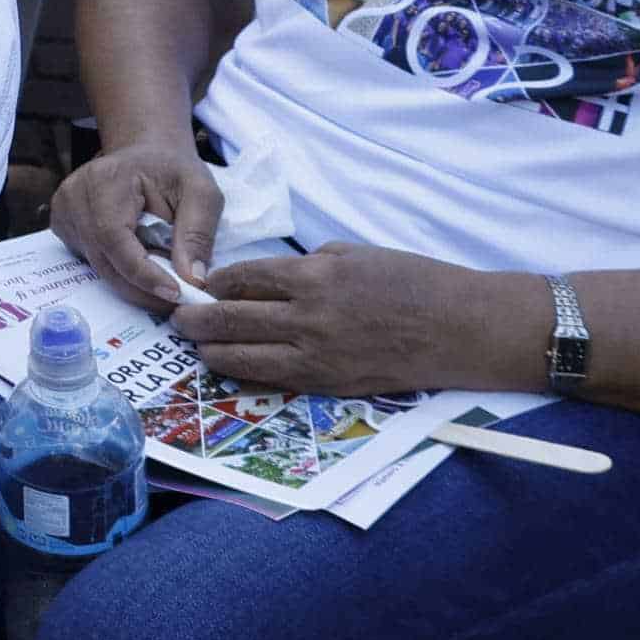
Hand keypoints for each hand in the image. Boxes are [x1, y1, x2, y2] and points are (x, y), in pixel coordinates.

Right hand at [49, 136, 217, 310]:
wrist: (146, 156)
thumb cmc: (173, 172)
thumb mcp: (201, 192)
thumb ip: (198, 232)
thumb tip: (193, 279)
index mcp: (105, 178)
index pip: (114, 236)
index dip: (142, 271)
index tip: (175, 293)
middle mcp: (74, 196)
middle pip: (103, 259)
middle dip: (142, 288)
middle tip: (176, 301)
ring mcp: (64, 212)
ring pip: (98, 267)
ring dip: (133, 284)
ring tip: (165, 283)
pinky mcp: (64, 228)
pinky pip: (93, 263)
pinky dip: (121, 273)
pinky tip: (142, 266)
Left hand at [174, 246, 522, 400]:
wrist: (462, 328)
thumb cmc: (415, 282)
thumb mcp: (355, 254)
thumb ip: (310, 266)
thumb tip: (273, 279)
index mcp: (315, 277)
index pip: (244, 279)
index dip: (215, 283)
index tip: (199, 285)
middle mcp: (308, 319)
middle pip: (232, 320)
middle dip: (196, 321)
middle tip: (177, 319)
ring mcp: (318, 357)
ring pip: (246, 359)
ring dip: (214, 353)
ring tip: (197, 348)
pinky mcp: (331, 385)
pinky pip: (277, 380)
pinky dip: (250, 374)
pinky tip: (234, 369)